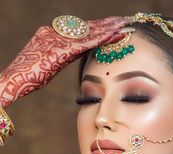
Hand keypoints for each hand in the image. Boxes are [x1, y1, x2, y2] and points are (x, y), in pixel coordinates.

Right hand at [0, 16, 130, 107]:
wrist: (14, 80)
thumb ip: (60, 56)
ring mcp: (59, 39)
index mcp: (52, 35)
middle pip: (87, 27)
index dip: (98, 28)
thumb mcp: (47, 62)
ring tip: (126, 25)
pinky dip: (103, 38)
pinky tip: (116, 35)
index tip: (112, 26)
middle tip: (124, 21)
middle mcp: (56, 32)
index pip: (80, 30)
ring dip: (109, 28)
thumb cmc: (28, 77)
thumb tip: (71, 55)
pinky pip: (87, 42)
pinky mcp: (62, 50)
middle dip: (107, 24)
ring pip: (89, 32)